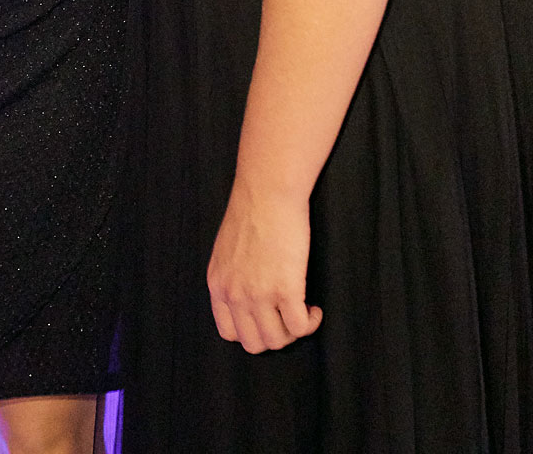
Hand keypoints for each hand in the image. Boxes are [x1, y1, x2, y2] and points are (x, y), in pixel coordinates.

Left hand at [206, 181, 322, 353]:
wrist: (267, 189)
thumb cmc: (251, 209)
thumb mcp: (227, 249)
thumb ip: (232, 274)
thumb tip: (247, 293)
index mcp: (218, 284)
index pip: (228, 333)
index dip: (251, 332)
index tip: (267, 320)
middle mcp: (234, 294)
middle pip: (254, 343)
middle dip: (274, 335)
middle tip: (288, 318)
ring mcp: (258, 294)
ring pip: (277, 340)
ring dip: (293, 332)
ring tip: (303, 312)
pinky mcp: (285, 289)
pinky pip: (299, 326)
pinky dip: (310, 323)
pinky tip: (314, 309)